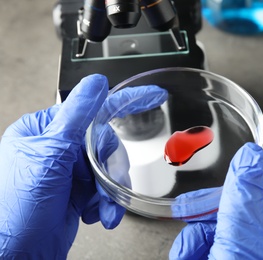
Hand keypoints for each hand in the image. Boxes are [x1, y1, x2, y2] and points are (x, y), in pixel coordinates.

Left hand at [0, 74, 167, 258]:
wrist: (17, 253)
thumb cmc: (17, 207)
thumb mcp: (50, 155)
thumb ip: (76, 117)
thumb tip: (95, 84)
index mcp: (46, 130)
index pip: (91, 108)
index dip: (125, 101)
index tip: (152, 95)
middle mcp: (58, 148)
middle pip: (104, 144)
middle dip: (110, 168)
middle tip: (108, 184)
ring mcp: (69, 170)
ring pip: (108, 168)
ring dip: (109, 191)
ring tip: (103, 208)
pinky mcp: (78, 191)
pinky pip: (105, 188)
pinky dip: (105, 203)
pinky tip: (96, 214)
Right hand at [169, 121, 262, 259]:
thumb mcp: (246, 244)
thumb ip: (246, 202)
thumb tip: (251, 159)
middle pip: (247, 206)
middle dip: (214, 203)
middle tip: (196, 197)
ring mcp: (254, 258)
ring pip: (223, 230)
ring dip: (197, 234)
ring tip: (186, 246)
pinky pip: (211, 249)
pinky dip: (194, 249)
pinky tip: (186, 254)